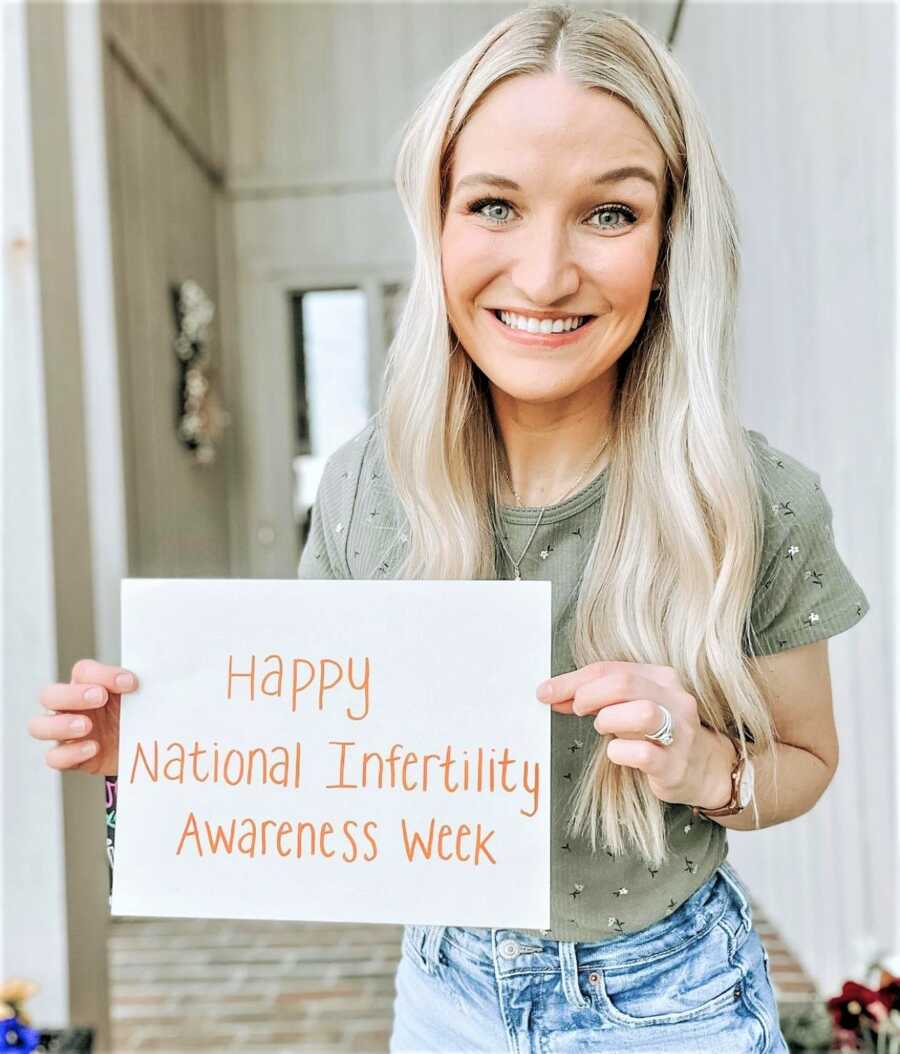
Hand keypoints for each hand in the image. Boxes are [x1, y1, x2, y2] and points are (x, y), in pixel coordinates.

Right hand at [29, 659, 139, 775]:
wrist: (142, 749)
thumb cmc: (137, 716)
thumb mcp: (139, 698)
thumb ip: (138, 686)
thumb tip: (151, 678)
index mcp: (87, 685)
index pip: (82, 671)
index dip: (103, 674)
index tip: (130, 683)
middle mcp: (70, 707)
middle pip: (48, 695)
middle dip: (72, 695)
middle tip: (100, 697)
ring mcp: (65, 733)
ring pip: (38, 726)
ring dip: (60, 725)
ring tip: (87, 726)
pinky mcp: (69, 758)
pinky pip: (54, 757)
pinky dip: (70, 753)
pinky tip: (93, 748)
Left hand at [535, 661, 734, 809]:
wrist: (704, 768)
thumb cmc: (657, 733)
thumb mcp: (629, 706)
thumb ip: (595, 697)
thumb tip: (552, 694)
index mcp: (660, 677)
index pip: (611, 669)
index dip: (572, 680)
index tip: (546, 692)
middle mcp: (674, 699)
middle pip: (624, 684)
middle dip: (589, 695)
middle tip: (576, 709)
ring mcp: (680, 732)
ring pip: (642, 712)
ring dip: (609, 719)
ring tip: (603, 728)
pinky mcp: (676, 764)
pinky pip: (644, 754)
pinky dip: (621, 752)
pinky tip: (617, 753)